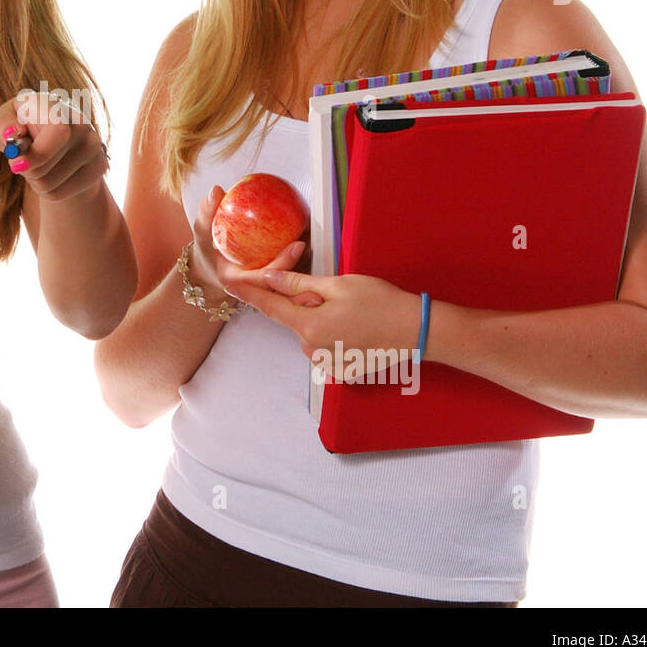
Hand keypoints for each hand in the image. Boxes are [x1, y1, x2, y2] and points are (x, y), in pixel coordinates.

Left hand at [0, 89, 108, 202]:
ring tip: (38, 166)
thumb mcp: (3, 121)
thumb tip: (13, 133)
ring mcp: (94, 145)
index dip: (37, 154)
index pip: (58, 132)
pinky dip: (47, 192)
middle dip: (26, 170)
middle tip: (22, 161)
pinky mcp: (100, 166)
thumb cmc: (21, 128)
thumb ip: (2, 124)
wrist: (52, 141)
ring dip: (35, 182)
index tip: (17, 163)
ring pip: (49, 185)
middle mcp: (80, 122)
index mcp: (55, 106)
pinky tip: (52, 175)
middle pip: (45, 167)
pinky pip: (59, 194)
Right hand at [189, 185, 317, 310]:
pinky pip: (292, 269)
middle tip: (316, 241)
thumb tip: (215, 191)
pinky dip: (303, 256)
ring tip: (322, 240)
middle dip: (304, 266)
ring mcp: (269, 286)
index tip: (297, 245)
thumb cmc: (207, 255)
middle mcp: (258, 287)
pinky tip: (312, 235)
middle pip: (286, 283)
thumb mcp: (202, 236)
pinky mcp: (277, 282)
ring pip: (293, 279)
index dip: (283, 264)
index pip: (265, 278)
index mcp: (240, 282)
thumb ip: (207, 216)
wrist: (212, 272)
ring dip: (308, 263)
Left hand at [222, 260, 422, 371]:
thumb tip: (270, 278)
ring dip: (319, 317)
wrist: (417, 331)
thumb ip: (299, 283)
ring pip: (309, 331)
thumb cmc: (380, 302)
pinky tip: (356, 326)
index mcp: (308, 325)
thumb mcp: (338, 285)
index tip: (230, 283)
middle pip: (292, 318)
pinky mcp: (339, 368)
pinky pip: (324, 344)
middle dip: (304, 301)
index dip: (249, 293)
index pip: (269, 307)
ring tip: (352, 310)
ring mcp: (325, 361)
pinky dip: (332, 332)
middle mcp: (311, 348)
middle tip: (334, 292)